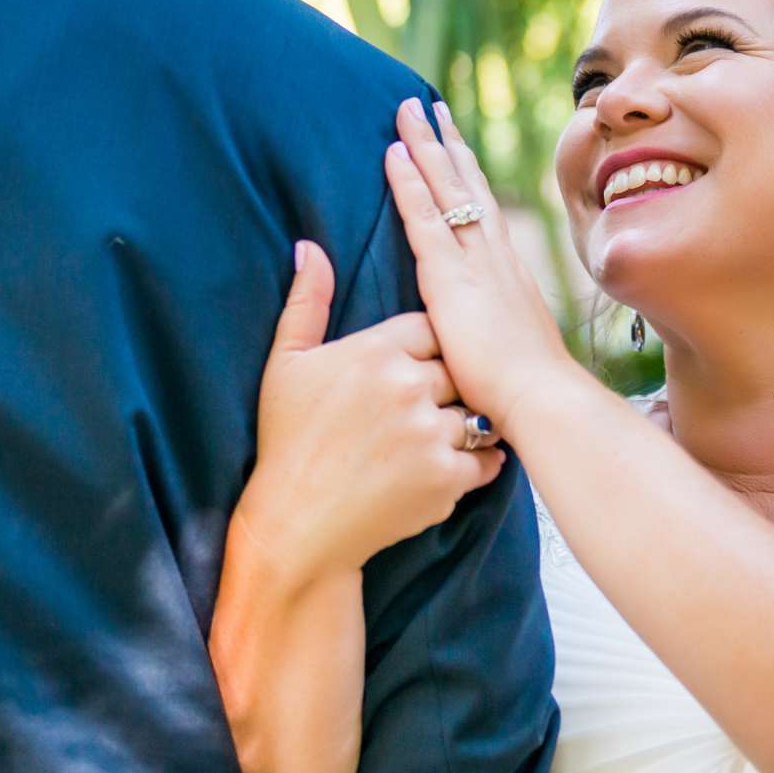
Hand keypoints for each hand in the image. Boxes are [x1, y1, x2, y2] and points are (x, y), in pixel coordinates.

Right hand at [233, 240, 507, 585]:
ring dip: (467, 423)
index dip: (428, 347)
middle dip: (451, 384)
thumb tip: (310, 247)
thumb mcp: (286, 364)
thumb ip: (306, 302)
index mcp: (375, 350)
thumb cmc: (288, 441)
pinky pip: (486, 460)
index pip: (432, 327)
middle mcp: (408, 386)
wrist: (296, 525)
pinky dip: (476, 464)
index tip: (415, 365)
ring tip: (444, 434)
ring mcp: (431, 433)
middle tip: (435, 401)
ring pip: (477, 412)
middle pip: (460, 366)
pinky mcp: (446, 478)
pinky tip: (450, 464)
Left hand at [385, 99, 589, 431]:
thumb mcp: (515, 356)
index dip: (467, 175)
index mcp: (509, 276)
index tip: (453, 143)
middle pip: (468, 187)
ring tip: (406, 108)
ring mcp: (475, 262)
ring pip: (446, 189)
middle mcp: (496, 258)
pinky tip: (393, 153)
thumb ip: (499, 339)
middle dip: (446, 144)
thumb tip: (492, 345)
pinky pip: (424, 216)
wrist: (543, 401)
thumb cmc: (531, 396)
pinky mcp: (450, 276)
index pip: (484, 214)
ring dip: (425, 146)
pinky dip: (408, 181)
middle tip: (427, 105)